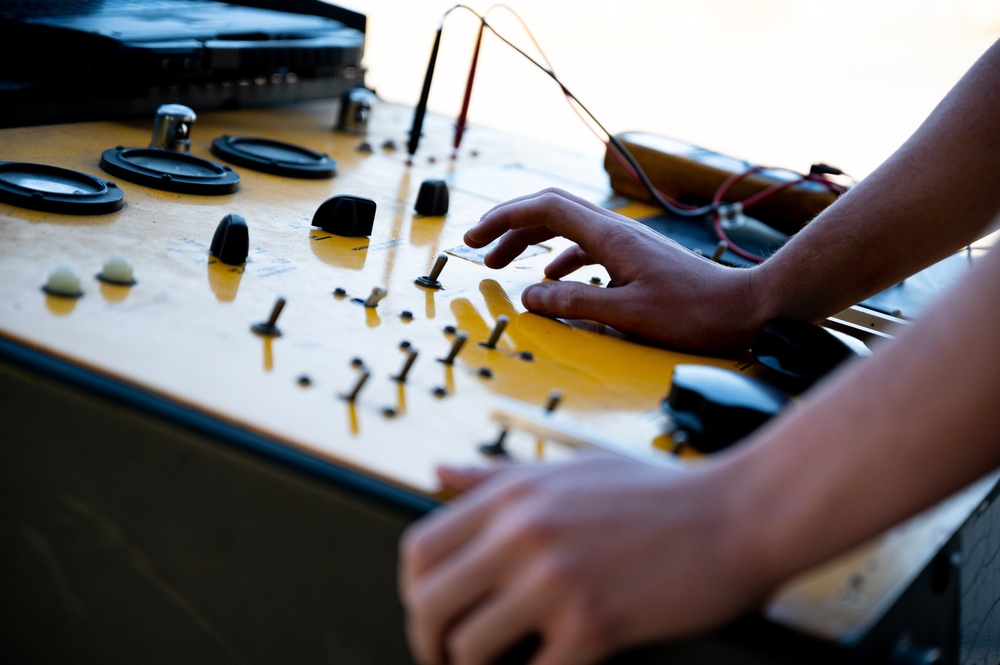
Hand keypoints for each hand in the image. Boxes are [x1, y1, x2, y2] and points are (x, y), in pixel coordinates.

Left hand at [399, 456, 772, 664]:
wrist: (737, 513)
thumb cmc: (656, 492)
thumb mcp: (567, 466)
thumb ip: (494, 476)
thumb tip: (438, 475)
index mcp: (512, 494)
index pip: (420, 548)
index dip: (414, 591)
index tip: (433, 612)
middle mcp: (523, 533)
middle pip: (428, 600)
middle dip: (427, 641)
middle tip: (448, 658)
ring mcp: (556, 579)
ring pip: (468, 646)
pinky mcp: (594, 623)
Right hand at [464, 188, 762, 350]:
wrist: (748, 307)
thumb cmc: (694, 313)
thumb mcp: (628, 313)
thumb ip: (574, 304)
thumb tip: (528, 297)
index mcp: (610, 237)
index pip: (544, 210)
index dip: (503, 219)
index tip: (473, 239)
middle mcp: (616, 231)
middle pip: (550, 211)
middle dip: (510, 226)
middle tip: (478, 249)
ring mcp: (628, 242)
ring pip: (566, 229)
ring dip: (531, 243)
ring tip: (504, 266)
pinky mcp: (637, 258)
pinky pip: (586, 248)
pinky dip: (560, 259)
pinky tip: (552, 280)